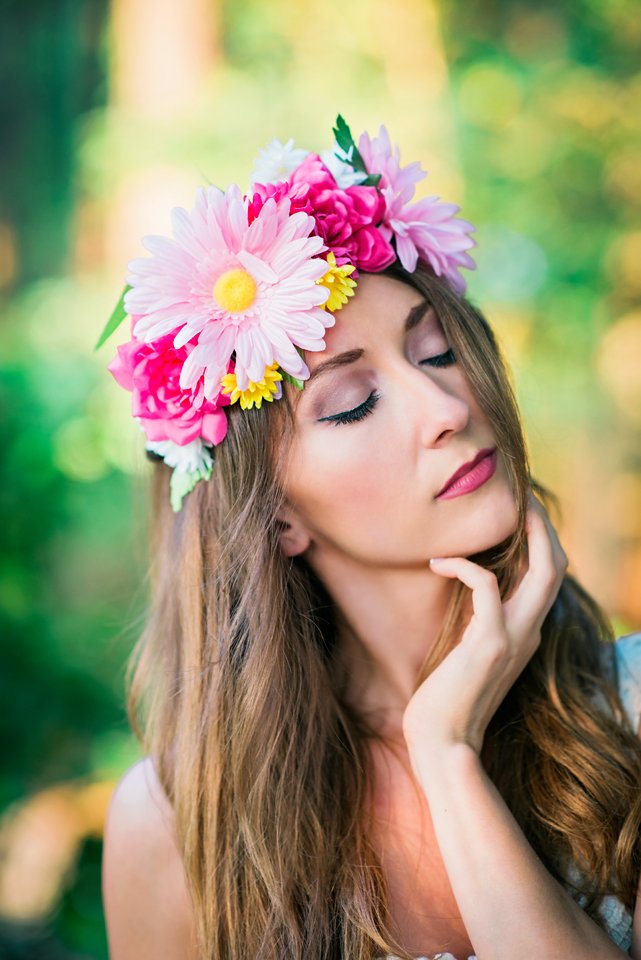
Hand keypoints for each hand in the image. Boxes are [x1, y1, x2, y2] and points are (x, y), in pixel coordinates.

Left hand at [402, 491, 568, 772]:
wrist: (442, 743)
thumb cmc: (445, 700)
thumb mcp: (469, 654)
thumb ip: (480, 624)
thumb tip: (470, 591)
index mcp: (525, 633)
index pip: (548, 578)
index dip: (540, 542)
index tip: (518, 514)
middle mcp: (529, 632)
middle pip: (557, 566)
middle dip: (543, 526)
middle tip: (520, 496)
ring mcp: (513, 637)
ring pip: (543, 570)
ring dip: (525, 532)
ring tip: (500, 509)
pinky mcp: (488, 643)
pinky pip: (484, 585)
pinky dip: (463, 566)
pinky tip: (438, 562)